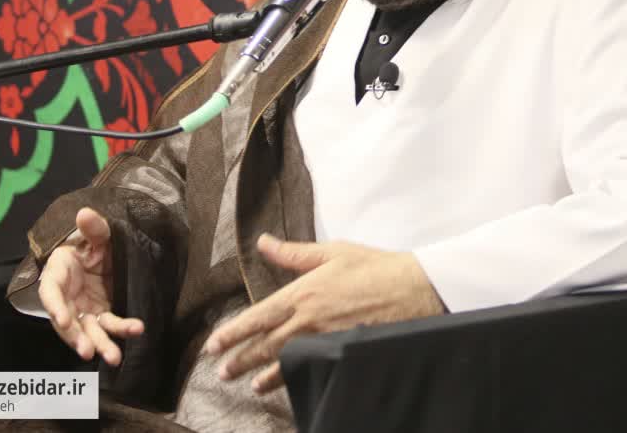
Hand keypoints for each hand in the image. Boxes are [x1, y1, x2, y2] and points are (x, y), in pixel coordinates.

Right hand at [37, 206, 143, 364]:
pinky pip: (108, 325)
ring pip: (88, 330)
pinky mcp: (100, 313)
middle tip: (88, 351)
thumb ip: (92, 227)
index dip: (54, 306)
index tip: (62, 319)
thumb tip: (85, 213)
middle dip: (77, 338)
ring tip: (114, 357)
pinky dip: (118, 331)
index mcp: (58, 273)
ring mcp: (83, 308)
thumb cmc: (92, 241)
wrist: (103, 250)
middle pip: (68, 321)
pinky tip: (133, 333)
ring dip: (100, 344)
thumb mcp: (96, 232)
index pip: (50, 293)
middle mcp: (67, 297)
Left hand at [204, 234, 445, 392]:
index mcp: (303, 293)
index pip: (258, 317)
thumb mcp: (332, 252)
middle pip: (266, 344)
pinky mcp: (341, 352)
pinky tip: (289, 383)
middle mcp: (309, 320)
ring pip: (286, 361)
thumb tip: (263, 242)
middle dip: (241, 359)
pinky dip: (296, 377)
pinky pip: (312, 368)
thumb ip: (293, 253)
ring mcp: (325, 340)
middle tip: (222, 371)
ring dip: (264, 374)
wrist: (414, 289)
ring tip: (249, 384)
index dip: (233, 332)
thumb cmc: (375, 267)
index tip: (213, 344)